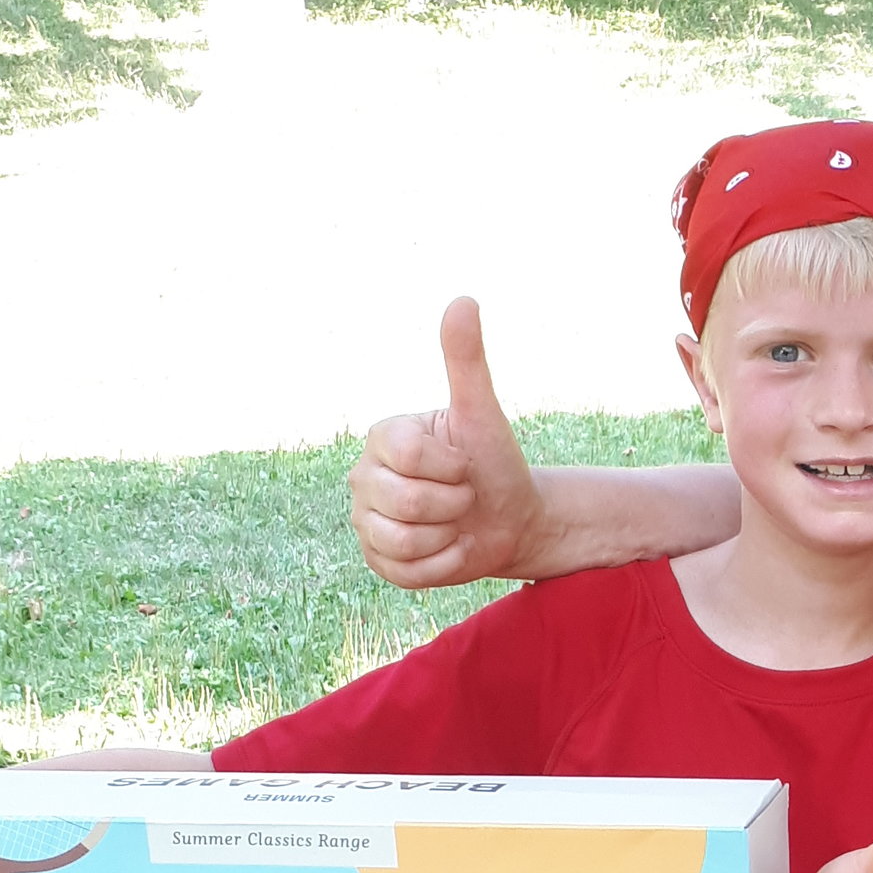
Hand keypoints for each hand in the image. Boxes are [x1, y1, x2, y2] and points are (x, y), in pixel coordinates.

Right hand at [348, 298, 545, 588]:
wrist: (508, 519)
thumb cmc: (493, 463)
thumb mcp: (484, 413)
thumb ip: (467, 361)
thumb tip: (463, 300)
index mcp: (383, 437)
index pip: (410, 455)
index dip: (450, 466)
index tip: (463, 463)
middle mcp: (363, 476)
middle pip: (405, 501)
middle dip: (453, 503)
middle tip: (463, 495)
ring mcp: (365, 521)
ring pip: (402, 540)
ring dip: (447, 535)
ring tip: (455, 521)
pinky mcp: (377, 561)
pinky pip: (407, 571)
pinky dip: (442, 564)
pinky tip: (451, 547)